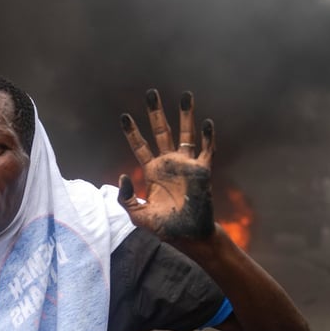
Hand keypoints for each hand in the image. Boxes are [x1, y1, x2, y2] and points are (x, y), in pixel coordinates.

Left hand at [118, 89, 215, 241]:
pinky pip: (206, 150)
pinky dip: (207, 137)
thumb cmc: (164, 227)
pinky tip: (206, 123)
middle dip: (156, 113)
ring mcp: (186, 165)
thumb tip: (122, 176)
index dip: (132, 132)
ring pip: (185, 134)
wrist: (188, 237)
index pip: (139, 146)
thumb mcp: (137, 214)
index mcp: (152, 171)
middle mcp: (169, 163)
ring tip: (185, 95)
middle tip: (151, 93)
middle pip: (161, 131)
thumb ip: (126, 198)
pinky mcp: (203, 171)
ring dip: (185, 115)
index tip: (124, 116)